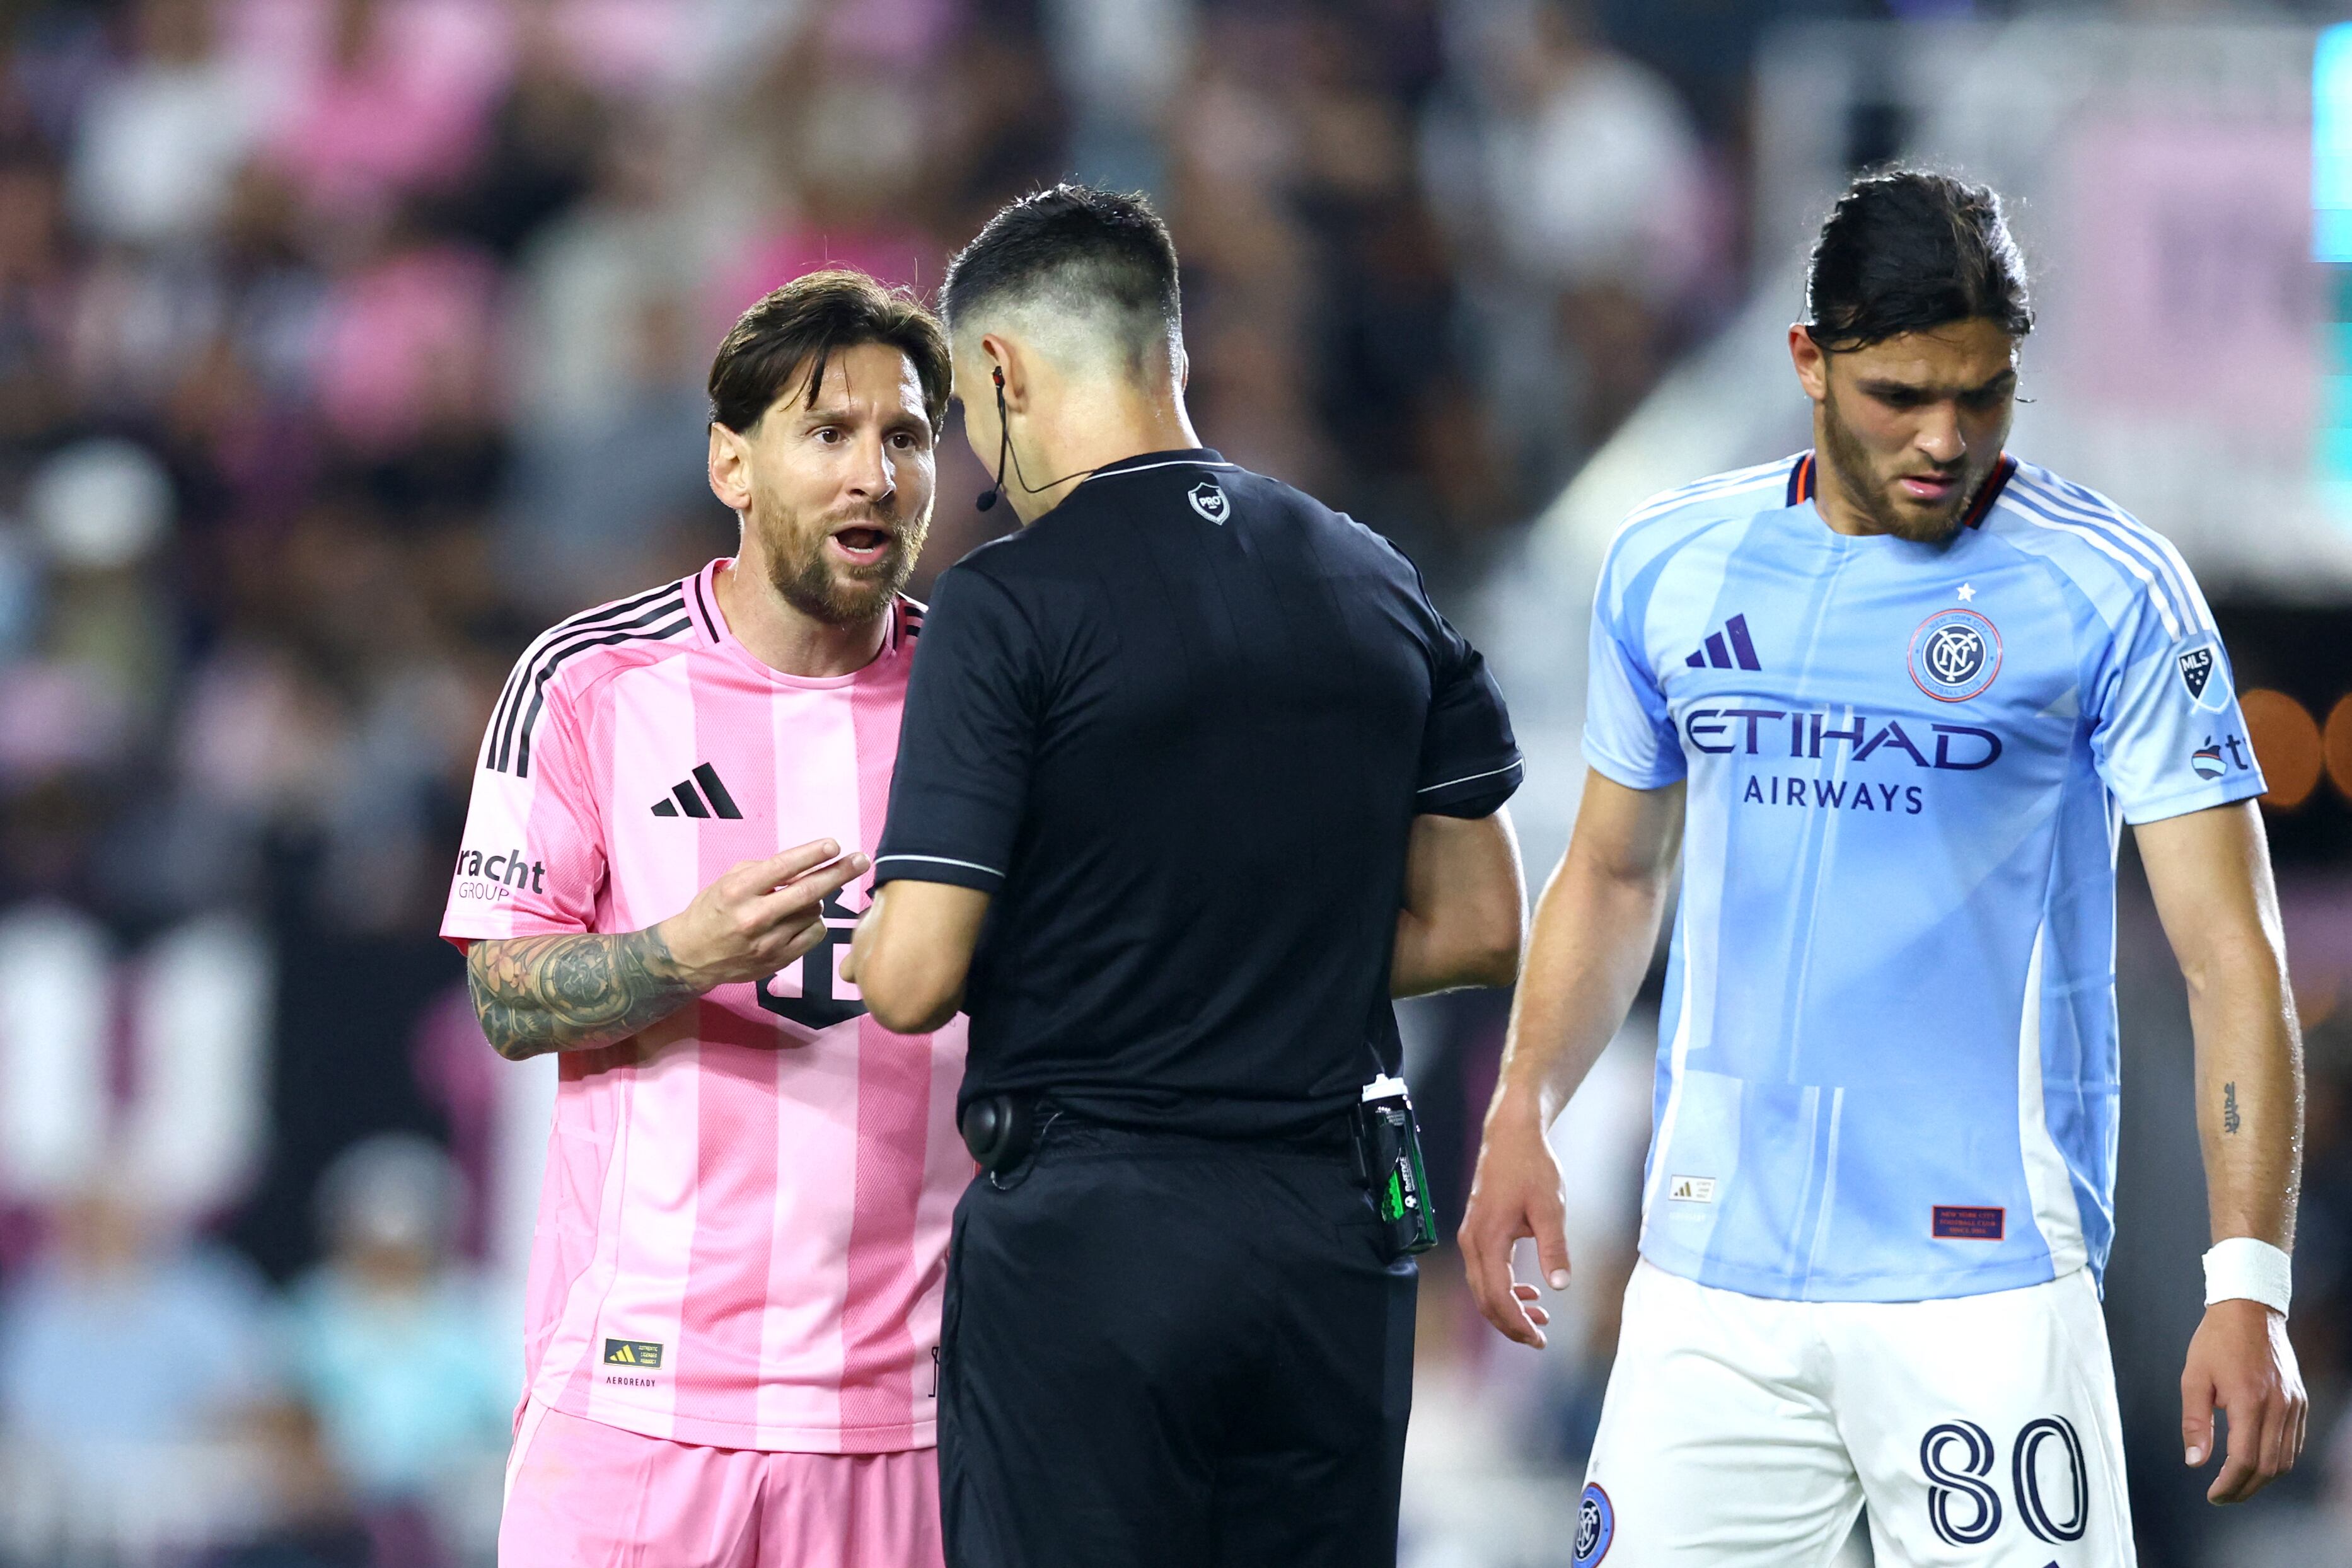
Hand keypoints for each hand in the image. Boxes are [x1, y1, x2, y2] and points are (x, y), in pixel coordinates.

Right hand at [657, 839, 868, 991]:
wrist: (690, 956)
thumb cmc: (712, 910)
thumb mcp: (728, 881)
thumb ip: (764, 871)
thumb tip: (805, 864)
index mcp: (739, 891)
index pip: (783, 867)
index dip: (812, 854)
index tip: (834, 845)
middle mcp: (754, 917)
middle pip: (808, 892)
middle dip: (838, 873)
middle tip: (861, 860)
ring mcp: (768, 942)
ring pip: (813, 913)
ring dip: (815, 901)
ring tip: (798, 900)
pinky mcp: (778, 961)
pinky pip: (813, 935)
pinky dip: (813, 923)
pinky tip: (799, 920)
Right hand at [1457, 1099, 1571, 1347]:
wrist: (1511, 1135)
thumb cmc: (1530, 1167)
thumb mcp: (1550, 1208)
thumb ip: (1554, 1248)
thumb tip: (1561, 1285)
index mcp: (1488, 1240)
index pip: (1498, 1296)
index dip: (1518, 1323)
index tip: (1540, 1339)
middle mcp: (1472, 1241)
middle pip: (1484, 1299)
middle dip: (1511, 1324)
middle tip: (1539, 1339)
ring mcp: (1472, 1236)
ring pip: (1483, 1287)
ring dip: (1508, 1307)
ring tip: (1539, 1318)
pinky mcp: (1478, 1230)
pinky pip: (1485, 1271)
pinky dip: (1504, 1288)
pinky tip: (1529, 1291)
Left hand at [2181, 1298, 2305, 1503]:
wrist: (2249, 1310)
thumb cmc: (2215, 1341)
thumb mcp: (2193, 1377)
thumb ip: (2195, 1422)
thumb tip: (2194, 1462)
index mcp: (2249, 1401)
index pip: (2245, 1460)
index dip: (2229, 1485)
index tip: (2213, 1495)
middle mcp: (2278, 1406)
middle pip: (2269, 1467)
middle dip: (2245, 1489)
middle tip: (2222, 1497)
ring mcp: (2294, 1404)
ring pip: (2287, 1459)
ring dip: (2263, 1479)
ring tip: (2238, 1485)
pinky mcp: (2300, 1401)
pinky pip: (2295, 1442)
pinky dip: (2280, 1460)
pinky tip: (2259, 1463)